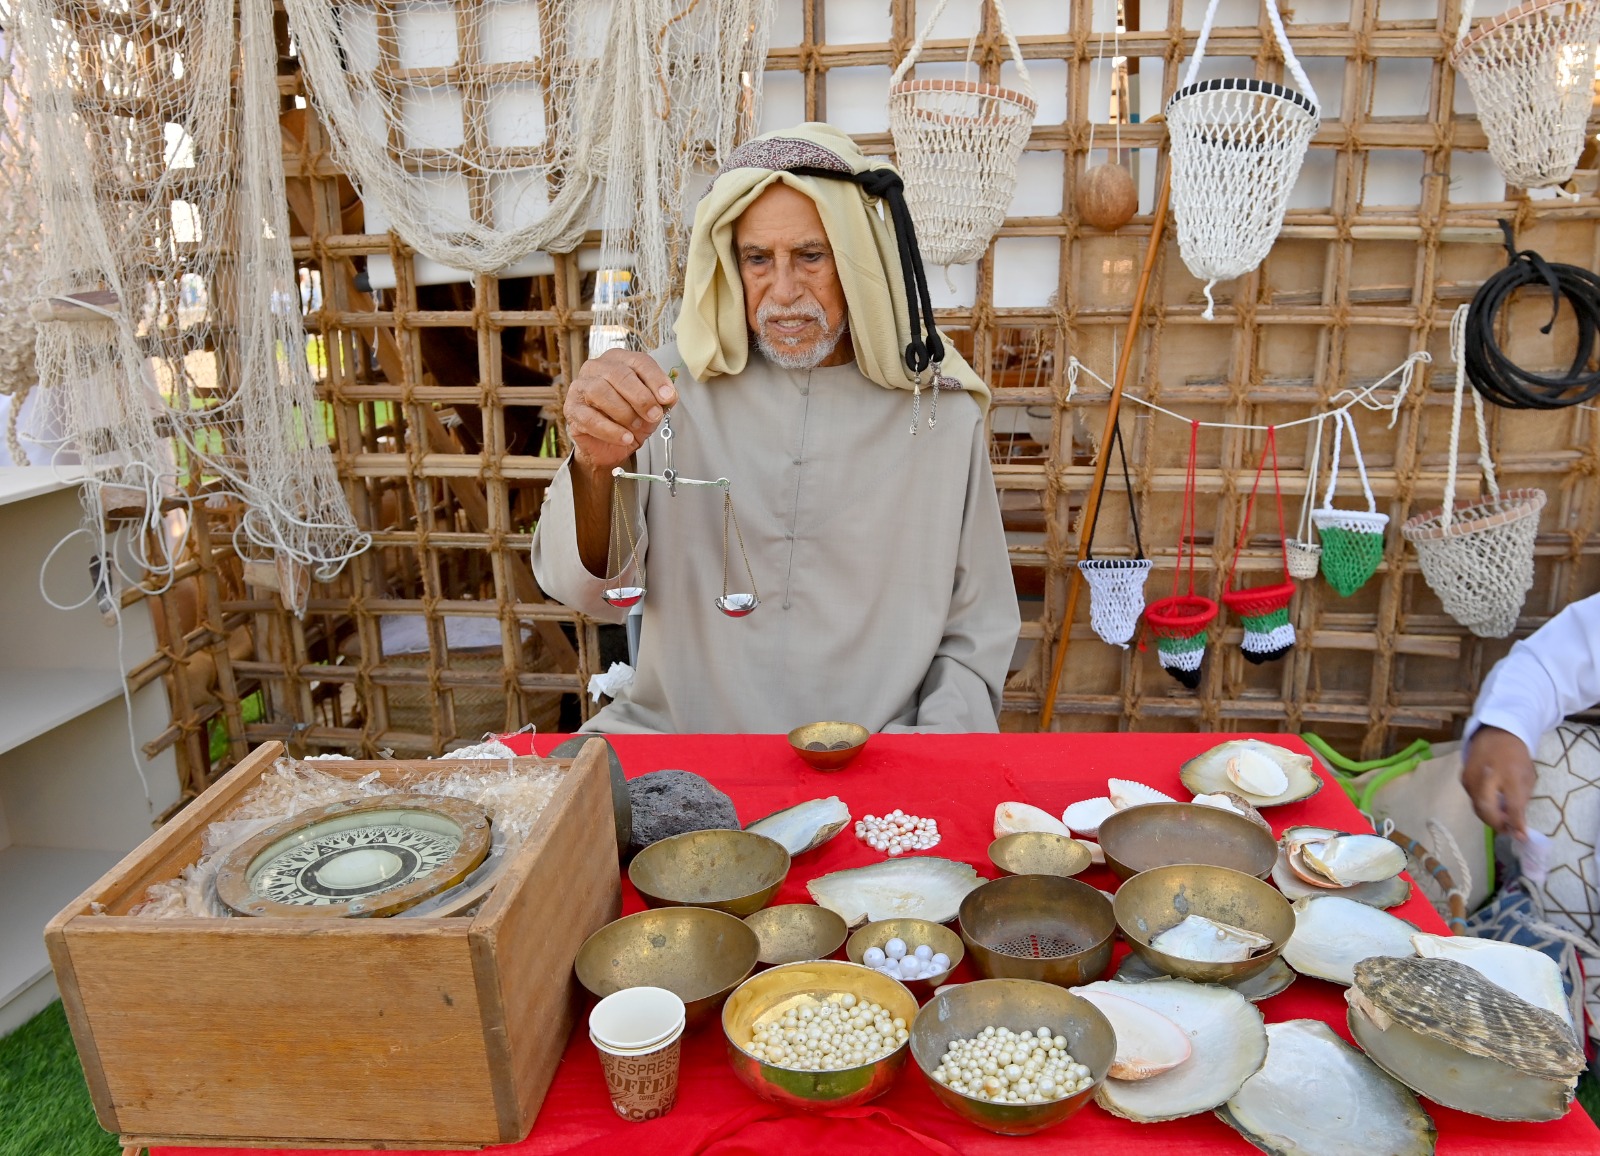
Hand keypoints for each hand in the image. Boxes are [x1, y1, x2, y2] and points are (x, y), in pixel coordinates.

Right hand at [564, 350, 677, 474]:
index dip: (655, 379)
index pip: (639, 361)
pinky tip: (625, 437)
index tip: (668, 397)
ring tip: (637, 427)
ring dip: (624, 412)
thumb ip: (661, 399)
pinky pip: (590, 417)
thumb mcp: (651, 408)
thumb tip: (669, 395)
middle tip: (654, 415)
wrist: (609, 445)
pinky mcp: (572, 409)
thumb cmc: (629, 419)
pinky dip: (611, 430)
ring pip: (601, 392)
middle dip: (641, 397)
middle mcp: (597, 368)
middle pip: (619, 374)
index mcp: (619, 360)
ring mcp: (581, 387)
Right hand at [1461, 725, 1536, 836]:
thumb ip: (1521, 799)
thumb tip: (1515, 822)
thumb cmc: (1517, 757)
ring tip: (1501, 820)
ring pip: (1476, 806)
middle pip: (1486, 808)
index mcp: (1510, 774)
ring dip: (1489, 817)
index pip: (1513, 805)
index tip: (1522, 836)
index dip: (1517, 823)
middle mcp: (1488, 776)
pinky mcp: (1463, 778)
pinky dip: (1481, 806)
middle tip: (1507, 830)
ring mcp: (1472, 776)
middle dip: (1497, 824)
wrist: (1496, 734)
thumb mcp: (1528, 776)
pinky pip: (1472, 798)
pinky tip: (1491, 804)